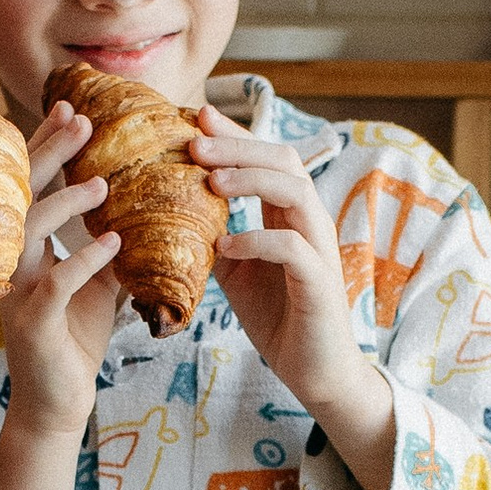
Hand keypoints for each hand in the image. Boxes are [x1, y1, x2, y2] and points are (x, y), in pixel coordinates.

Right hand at [0, 103, 123, 440]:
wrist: (59, 402)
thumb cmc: (73, 340)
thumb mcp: (97, 284)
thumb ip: (108, 245)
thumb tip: (143, 207)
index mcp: (24, 248)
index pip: (31, 185)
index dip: (47, 145)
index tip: (71, 109)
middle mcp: (12, 262)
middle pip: (22, 194)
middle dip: (50, 153)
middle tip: (80, 118)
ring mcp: (18, 292)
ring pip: (30, 231)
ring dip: (66, 202)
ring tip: (102, 181)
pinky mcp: (35, 322)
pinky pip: (57, 282)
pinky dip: (86, 259)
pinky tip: (114, 242)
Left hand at [193, 105, 396, 489]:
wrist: (314, 372)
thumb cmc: (278, 318)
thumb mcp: (235, 272)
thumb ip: (214, 239)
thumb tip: (170, 214)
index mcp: (289, 215)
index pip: (267, 158)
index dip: (235, 136)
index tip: (197, 117)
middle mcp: (309, 223)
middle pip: (284, 161)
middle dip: (239, 147)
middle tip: (195, 140)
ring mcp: (319, 249)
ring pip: (295, 192)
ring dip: (250, 180)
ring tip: (210, 180)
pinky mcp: (320, 283)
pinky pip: (293, 248)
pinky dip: (258, 240)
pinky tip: (225, 244)